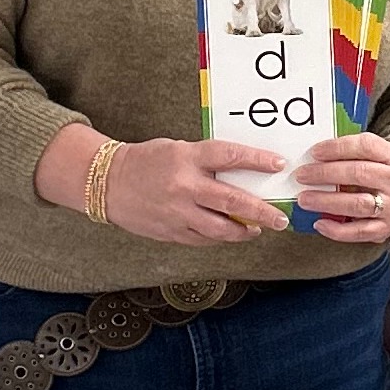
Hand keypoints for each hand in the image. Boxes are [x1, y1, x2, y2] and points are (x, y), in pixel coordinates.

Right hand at [102, 138, 290, 244]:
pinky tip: (232, 234)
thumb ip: (208, 161)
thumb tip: (244, 174)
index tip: (279, 165)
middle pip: (233, 201)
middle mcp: (185, 186)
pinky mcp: (171, 232)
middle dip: (263, 212)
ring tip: (259, 229)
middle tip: (281, 219)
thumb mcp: (179, 150)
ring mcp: (177, 212)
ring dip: (245, 231)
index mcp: (187, 158)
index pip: (231, 156)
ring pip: (221, 229)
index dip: (258, 161)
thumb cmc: (148, 162)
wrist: (107, 182)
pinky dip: (221, 238)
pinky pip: (204, 239)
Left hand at [292, 134, 389, 244]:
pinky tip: (319, 223)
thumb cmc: (386, 170)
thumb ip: (354, 153)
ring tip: (304, 199)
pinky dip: (337, 230)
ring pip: (358, 204)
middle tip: (302, 175)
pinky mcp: (387, 228)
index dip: (338, 148)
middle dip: (325, 174)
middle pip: (359, 173)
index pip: (366, 146)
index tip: (315, 152)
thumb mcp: (380, 153)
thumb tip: (314, 158)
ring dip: (327, 201)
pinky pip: (360, 232)